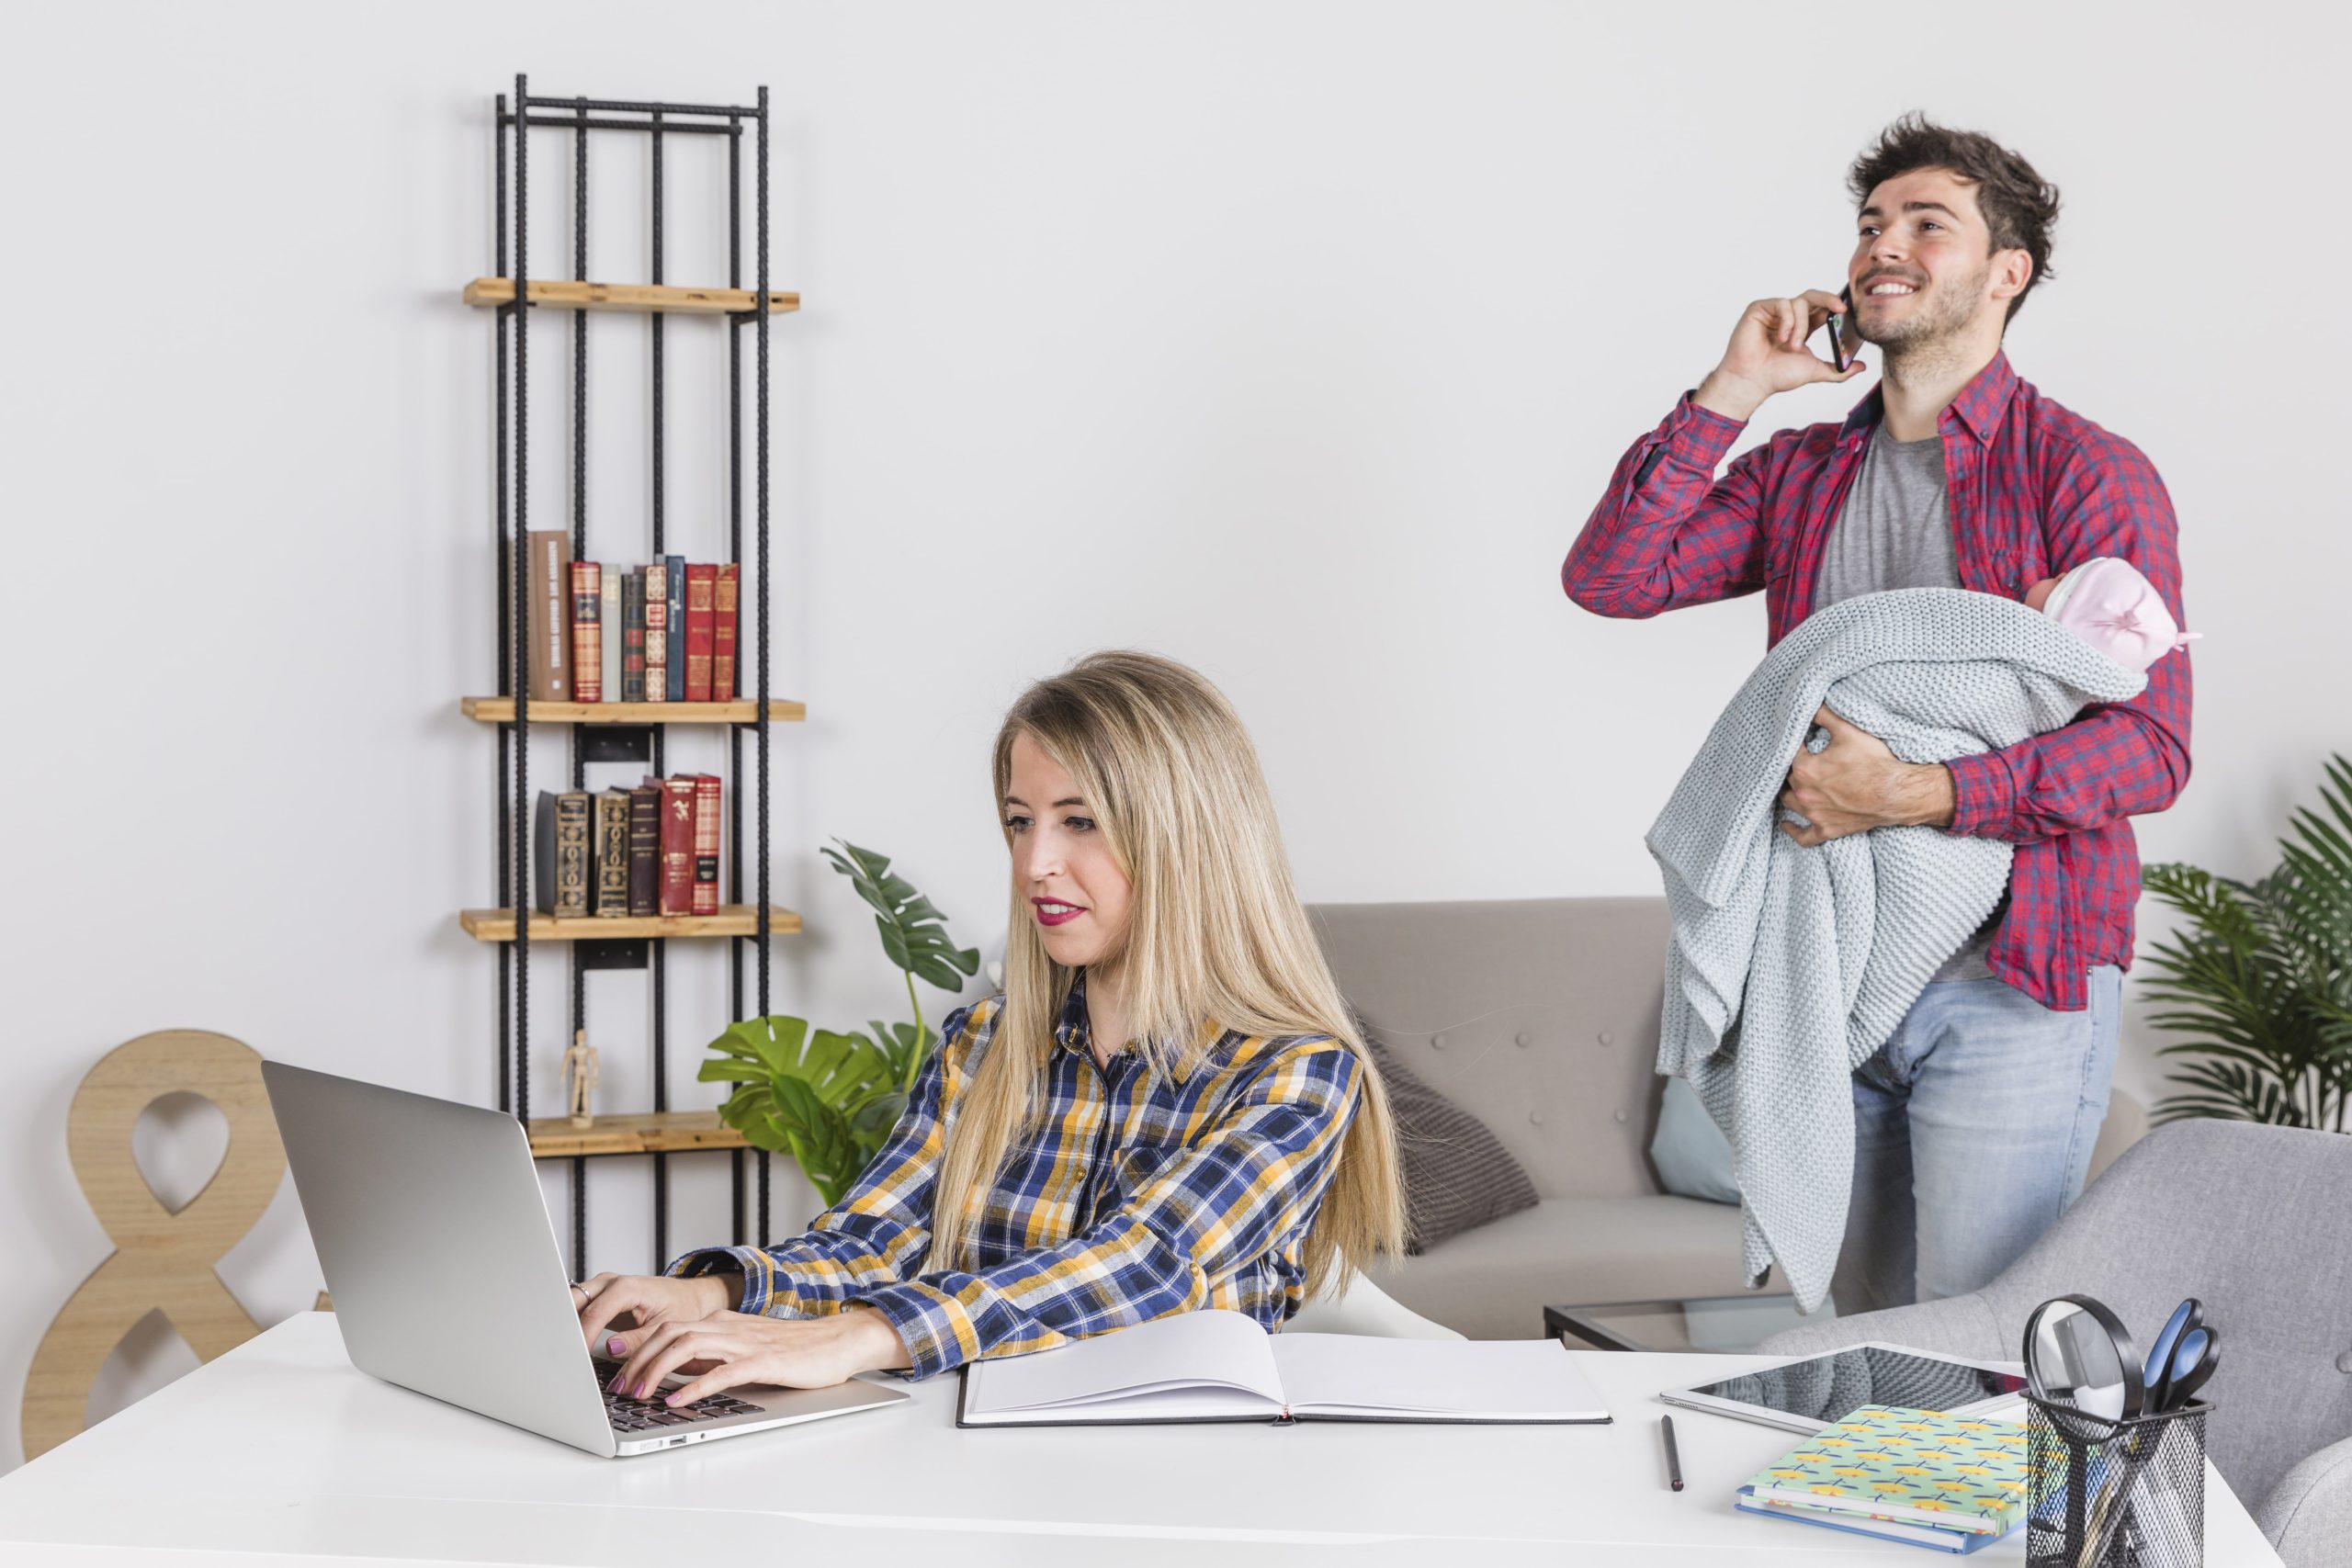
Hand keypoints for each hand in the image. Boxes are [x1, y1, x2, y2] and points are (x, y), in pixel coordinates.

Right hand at [573, 1270, 734, 1355]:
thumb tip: (611, 1348)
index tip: (576, 1358)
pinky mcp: (599, 1297)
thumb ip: (639, 1339)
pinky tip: (568, 1343)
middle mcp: (611, 1283)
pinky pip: (578, 1307)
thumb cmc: (681, 1308)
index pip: (596, 1312)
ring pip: (572, 1301)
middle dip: (564, 1325)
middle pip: (576, 1300)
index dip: (583, 1335)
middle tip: (559, 1353)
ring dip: (565, 1323)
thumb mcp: (666, 1327)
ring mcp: (603, 1287)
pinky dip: (571, 1323)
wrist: (688, 1297)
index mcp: (628, 1287)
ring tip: (560, 1350)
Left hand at [602, 1307, 911, 1405]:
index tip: (612, 1363)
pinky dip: (693, 1386)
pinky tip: (675, 1400)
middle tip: (616, 1386)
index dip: (637, 1343)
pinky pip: (721, 1372)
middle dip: (637, 1359)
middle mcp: (728, 1326)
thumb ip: (710, 1355)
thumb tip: (671, 1370)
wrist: (838, 1341)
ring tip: (637, 1394)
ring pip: (687, 1346)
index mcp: (721, 1322)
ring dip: (655, 1370)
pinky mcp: (763, 1361)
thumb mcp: (742, 1349)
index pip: (668, 1325)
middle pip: (669, 1333)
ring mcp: (745, 1342)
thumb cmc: (793, 1351)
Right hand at [1695, 290, 1867, 421]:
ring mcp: (1774, 312)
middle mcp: (1789, 317)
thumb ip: (1839, 369)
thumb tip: (1862, 367)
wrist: (1752, 381)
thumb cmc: (1777, 376)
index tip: (1847, 310)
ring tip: (1792, 346)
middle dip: (1829, 299)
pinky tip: (1781, 338)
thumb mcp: (1815, 371)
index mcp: (1802, 326)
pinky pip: (1782, 304)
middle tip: (1840, 308)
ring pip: (1798, 303)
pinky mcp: (1760, 308)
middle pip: (1813, 296)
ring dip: (1801, 326)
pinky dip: (1787, 321)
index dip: (1835, 306)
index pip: (1822, 308)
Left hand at [1777, 705, 1955, 846]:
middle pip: (1786, 778)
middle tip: (1798, 759)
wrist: (1898, 793)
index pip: (1789, 753)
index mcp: (1804, 769)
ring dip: (1789, 792)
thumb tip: (1809, 705)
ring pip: (1790, 803)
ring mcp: (1814, 814)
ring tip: (1791, 784)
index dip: (1795, 745)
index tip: (1802, 740)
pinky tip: (1786, 824)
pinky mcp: (1826, 830)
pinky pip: (1803, 836)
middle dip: (1791, 768)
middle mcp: (1803, 794)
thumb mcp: (1848, 731)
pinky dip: (1793, 830)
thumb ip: (1824, 715)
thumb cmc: (1875, 762)